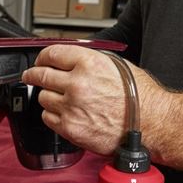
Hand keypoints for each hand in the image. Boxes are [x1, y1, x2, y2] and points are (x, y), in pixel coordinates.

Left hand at [21, 44, 168, 156]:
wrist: (151, 123)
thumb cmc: (139, 96)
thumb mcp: (116, 65)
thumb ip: (88, 61)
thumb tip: (68, 60)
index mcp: (88, 63)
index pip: (51, 54)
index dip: (42, 57)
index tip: (39, 61)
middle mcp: (76, 84)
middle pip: (40, 75)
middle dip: (33, 75)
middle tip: (31, 76)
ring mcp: (71, 107)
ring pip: (42, 98)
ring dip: (48, 97)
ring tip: (61, 99)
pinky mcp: (70, 128)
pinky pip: (48, 118)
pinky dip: (53, 116)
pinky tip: (65, 114)